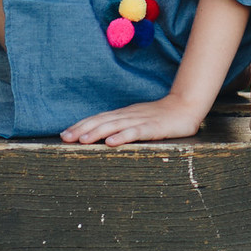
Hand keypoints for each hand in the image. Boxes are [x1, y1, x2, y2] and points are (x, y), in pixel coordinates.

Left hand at [61, 94, 208, 146]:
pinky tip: (111, 142)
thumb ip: (121, 126)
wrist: (186, 107)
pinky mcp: (153, 128)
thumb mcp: (137, 120)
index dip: (80, 125)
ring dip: (97, 132)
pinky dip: (122, 136)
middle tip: (65, 138)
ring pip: (115, 126)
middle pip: (101, 121)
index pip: (98, 118)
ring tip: (82, 140)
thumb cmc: (160, 117)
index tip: (64, 135)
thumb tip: (101, 136)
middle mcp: (128, 115)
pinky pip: (136, 132)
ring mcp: (140, 121)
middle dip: (82, 129)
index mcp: (123, 115)